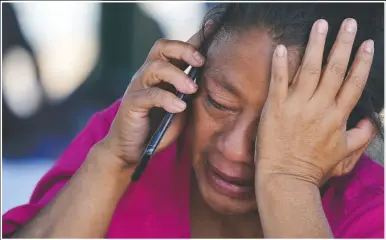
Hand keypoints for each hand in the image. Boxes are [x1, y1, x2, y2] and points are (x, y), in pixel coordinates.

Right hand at [99, 24, 212, 168]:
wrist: (131, 150)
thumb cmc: (157, 128)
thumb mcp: (180, 110)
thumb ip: (189, 96)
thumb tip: (208, 82)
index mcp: (160, 74)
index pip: (175, 50)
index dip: (192, 40)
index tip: (211, 32)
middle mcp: (147, 75)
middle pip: (162, 48)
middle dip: (183, 49)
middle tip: (201, 60)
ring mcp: (137, 87)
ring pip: (156, 67)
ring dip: (177, 75)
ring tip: (192, 88)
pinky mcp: (131, 103)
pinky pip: (150, 94)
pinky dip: (167, 99)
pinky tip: (179, 107)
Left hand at [256, 18, 374, 185]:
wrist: (286, 179)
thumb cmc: (313, 168)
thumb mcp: (344, 155)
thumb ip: (360, 137)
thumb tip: (370, 123)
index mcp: (337, 117)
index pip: (354, 83)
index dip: (362, 62)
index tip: (367, 44)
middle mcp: (320, 107)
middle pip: (335, 70)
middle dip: (343, 44)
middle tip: (347, 24)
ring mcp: (297, 106)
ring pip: (310, 69)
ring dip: (316, 45)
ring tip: (321, 25)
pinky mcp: (276, 108)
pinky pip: (279, 81)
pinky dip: (281, 64)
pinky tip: (283, 47)